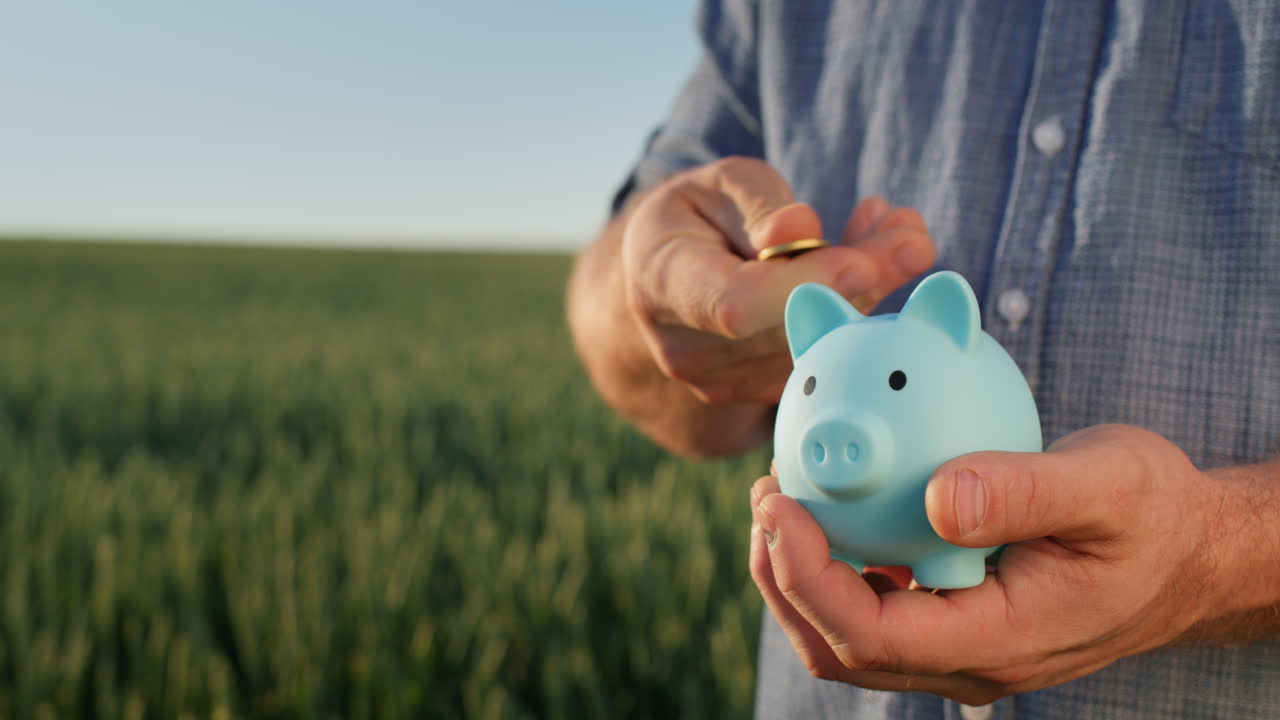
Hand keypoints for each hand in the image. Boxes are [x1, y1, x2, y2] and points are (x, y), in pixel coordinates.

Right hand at [621, 156, 933, 406]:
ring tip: (902, 236)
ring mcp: (719, 382)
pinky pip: (819, 355)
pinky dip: (856, 313)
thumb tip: (800, 230)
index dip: (803, 287)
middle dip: (861, 282)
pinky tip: (874, 265)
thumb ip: (760, 204)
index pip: (735, 303)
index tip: (862, 263)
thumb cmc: (696, 215)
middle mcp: (684, 348)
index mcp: (662, 284)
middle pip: (787, 328)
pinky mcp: (753, 395)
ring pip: (814, 345)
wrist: (659, 277)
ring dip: (872, 294)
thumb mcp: (718, 183)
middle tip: (914, 237)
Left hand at [749, 424, 1233, 704]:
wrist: (1185, 555)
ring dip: (797, 574)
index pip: (870, 634)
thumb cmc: (1153, 517)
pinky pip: (872, 608)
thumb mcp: (1110, 484)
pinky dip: (833, 565)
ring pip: (845, 637)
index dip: (805, 576)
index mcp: (1000, 639)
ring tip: (782, 496)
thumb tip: (939, 497)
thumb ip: (1025, 491)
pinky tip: (833, 506)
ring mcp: (957, 647)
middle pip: (838, 646)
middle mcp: (969, 661)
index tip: (779, 502)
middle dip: (781, 577)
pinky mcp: (952, 622)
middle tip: (767, 492)